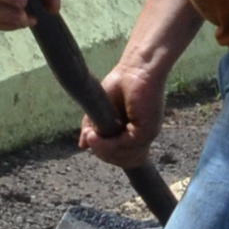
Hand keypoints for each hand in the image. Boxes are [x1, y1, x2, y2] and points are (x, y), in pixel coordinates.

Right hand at [81, 52, 165, 169]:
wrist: (135, 67)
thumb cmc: (121, 83)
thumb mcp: (100, 110)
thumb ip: (92, 128)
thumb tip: (83, 146)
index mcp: (135, 135)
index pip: (122, 159)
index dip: (105, 154)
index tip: (91, 140)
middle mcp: (142, 137)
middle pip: (122, 161)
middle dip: (102, 153)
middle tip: (89, 138)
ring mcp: (146, 134)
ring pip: (123, 156)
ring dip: (103, 149)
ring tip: (90, 135)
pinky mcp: (146, 129)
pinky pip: (125, 146)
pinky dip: (107, 144)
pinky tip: (95, 135)